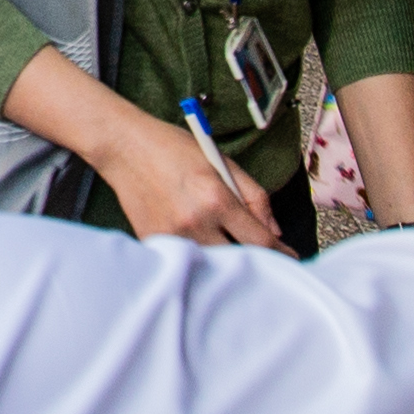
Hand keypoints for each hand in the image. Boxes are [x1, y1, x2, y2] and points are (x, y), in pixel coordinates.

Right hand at [97, 111, 288, 250]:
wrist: (124, 148)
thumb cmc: (174, 149)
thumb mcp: (222, 161)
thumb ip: (254, 196)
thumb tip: (274, 231)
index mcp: (216, 198)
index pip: (259, 241)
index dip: (280, 253)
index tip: (289, 259)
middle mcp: (194, 221)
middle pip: (238, 261)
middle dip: (256, 261)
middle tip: (266, 259)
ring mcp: (172, 236)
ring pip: (212, 265)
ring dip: (226, 261)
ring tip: (231, 248)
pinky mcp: (153, 242)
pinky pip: (186, 259)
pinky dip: (199, 255)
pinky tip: (201, 243)